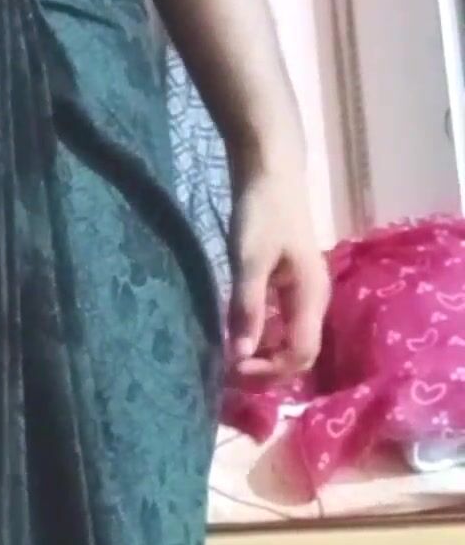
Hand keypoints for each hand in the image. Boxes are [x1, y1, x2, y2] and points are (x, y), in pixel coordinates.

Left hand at [228, 159, 329, 379]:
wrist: (271, 172)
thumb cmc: (262, 212)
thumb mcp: (249, 260)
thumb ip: (247, 308)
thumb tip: (239, 356)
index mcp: (312, 296)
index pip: (301, 355)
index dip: (270, 372)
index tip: (233, 369)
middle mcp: (315, 301)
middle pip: (300, 355)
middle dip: (267, 371)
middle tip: (229, 372)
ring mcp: (305, 294)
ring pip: (291, 342)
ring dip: (264, 357)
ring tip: (230, 359)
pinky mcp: (292, 286)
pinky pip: (283, 326)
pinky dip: (263, 338)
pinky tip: (238, 335)